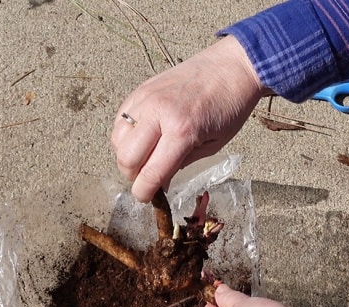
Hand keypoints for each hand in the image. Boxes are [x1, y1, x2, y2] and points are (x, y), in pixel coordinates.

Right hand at [111, 35, 266, 201]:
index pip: (151, 172)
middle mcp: (158, 114)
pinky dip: (125, 135)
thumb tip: (159, 181)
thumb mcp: (213, 145)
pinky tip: (142, 138)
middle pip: (126, 158)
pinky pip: (120, 119)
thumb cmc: (229, 107)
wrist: (231, 67)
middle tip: (147, 177)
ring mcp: (146, 99)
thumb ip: (181, 164)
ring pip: (117, 139)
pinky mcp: (141, 89)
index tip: (147, 198)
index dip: (145, 192)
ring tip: (144, 157)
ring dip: (126, 155)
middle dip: (133, 175)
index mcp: (182, 131)